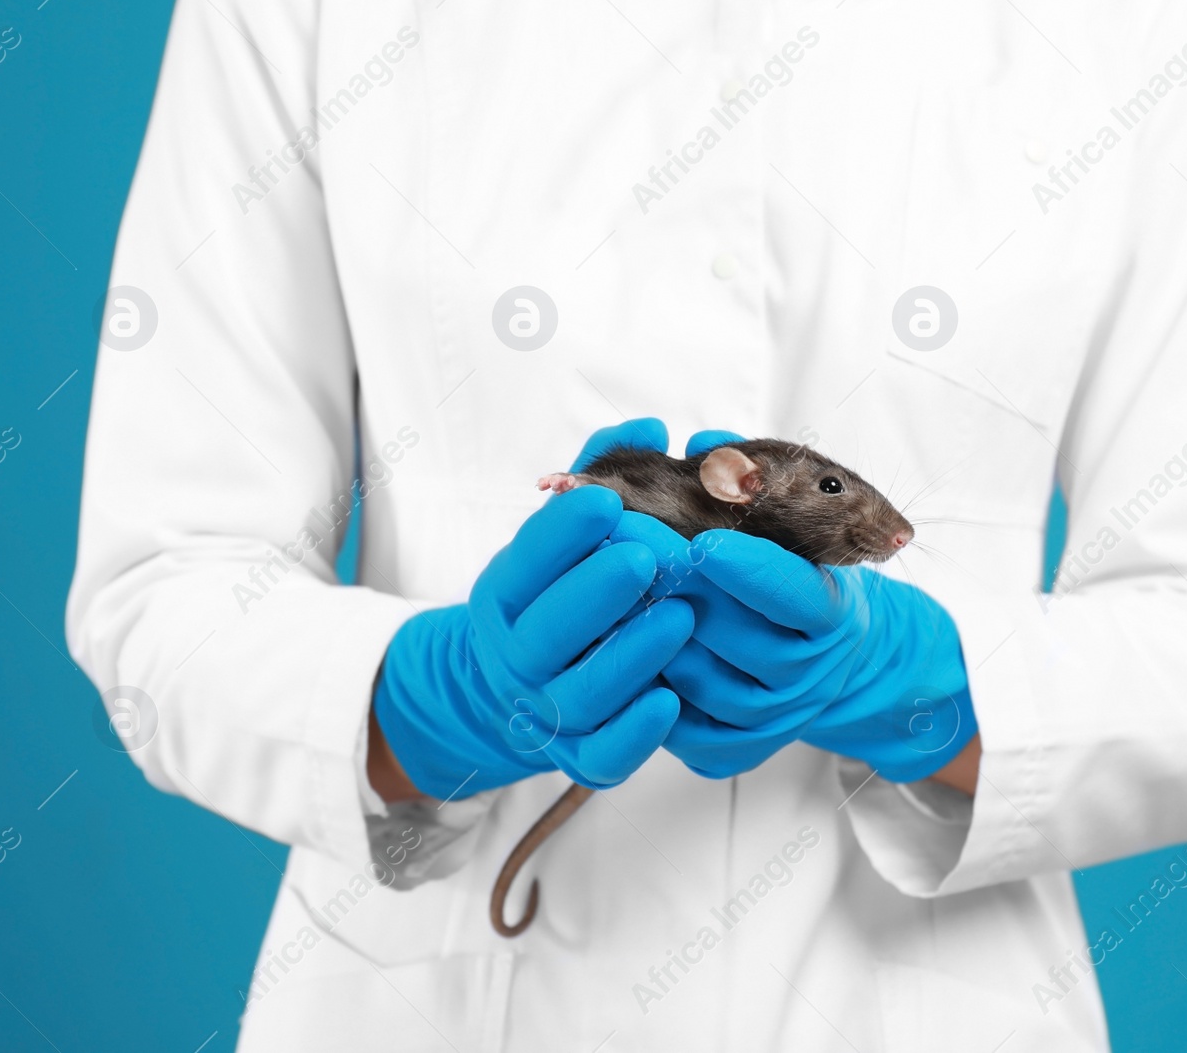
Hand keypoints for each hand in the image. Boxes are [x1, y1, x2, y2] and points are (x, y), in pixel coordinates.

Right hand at [371, 486, 692, 798]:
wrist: (523, 687)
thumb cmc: (561, 595)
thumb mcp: (564, 537)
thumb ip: (601, 479)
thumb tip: (647, 428)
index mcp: (507, 595)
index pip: (525, 563)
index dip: (560, 534)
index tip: (604, 502)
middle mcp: (518, 656)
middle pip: (549, 631)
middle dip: (595, 592)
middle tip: (646, 556)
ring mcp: (547, 711)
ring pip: (582, 693)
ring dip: (628, 655)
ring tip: (679, 618)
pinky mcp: (581, 758)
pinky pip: (605, 754)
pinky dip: (635, 732)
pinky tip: (671, 700)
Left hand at [560, 419, 825, 775]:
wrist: (823, 663)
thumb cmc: (794, 579)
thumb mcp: (795, 532)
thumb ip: (749, 488)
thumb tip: (700, 448)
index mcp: (830, 615)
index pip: (793, 594)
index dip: (747, 568)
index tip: (703, 541)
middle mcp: (806, 676)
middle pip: (729, 631)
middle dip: (671, 579)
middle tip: (619, 536)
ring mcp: (767, 721)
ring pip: (691, 675)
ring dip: (644, 625)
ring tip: (604, 578)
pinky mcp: (727, 752)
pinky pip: (670, 720)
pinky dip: (638, 677)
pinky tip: (610, 634)